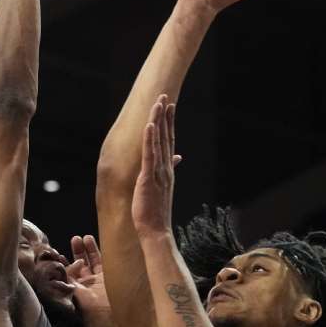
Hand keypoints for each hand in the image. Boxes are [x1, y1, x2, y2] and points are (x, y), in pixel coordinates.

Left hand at [67, 234, 108, 315]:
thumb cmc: (88, 306)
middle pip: (81, 264)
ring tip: (84, 237)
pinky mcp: (109, 278)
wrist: (108, 314)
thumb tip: (74, 262)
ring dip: (88, 249)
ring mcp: (98, 280)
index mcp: (74, 288)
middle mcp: (86, 283)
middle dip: (77, 251)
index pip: (68, 271)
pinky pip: (103, 262)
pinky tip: (96, 244)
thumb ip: (70, 275)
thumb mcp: (74, 289)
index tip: (61, 251)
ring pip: (93, 261)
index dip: (64, 261)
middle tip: (74, 239)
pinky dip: (99, 253)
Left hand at [132, 95, 178, 237]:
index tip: (169, 107)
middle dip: (165, 116)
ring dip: (158, 121)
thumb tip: (177, 158)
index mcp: (168, 169)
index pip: (169, 141)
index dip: (169, 123)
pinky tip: (149, 125)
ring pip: (159, 141)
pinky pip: (149, 155)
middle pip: (166, 136)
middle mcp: (166, 168)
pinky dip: (150, 139)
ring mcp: (158, 172)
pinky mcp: (149, 178)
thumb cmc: (156, 211)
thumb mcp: (162, 188)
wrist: (156, 230)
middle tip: (165, 96)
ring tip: (158, 103)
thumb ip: (168, 171)